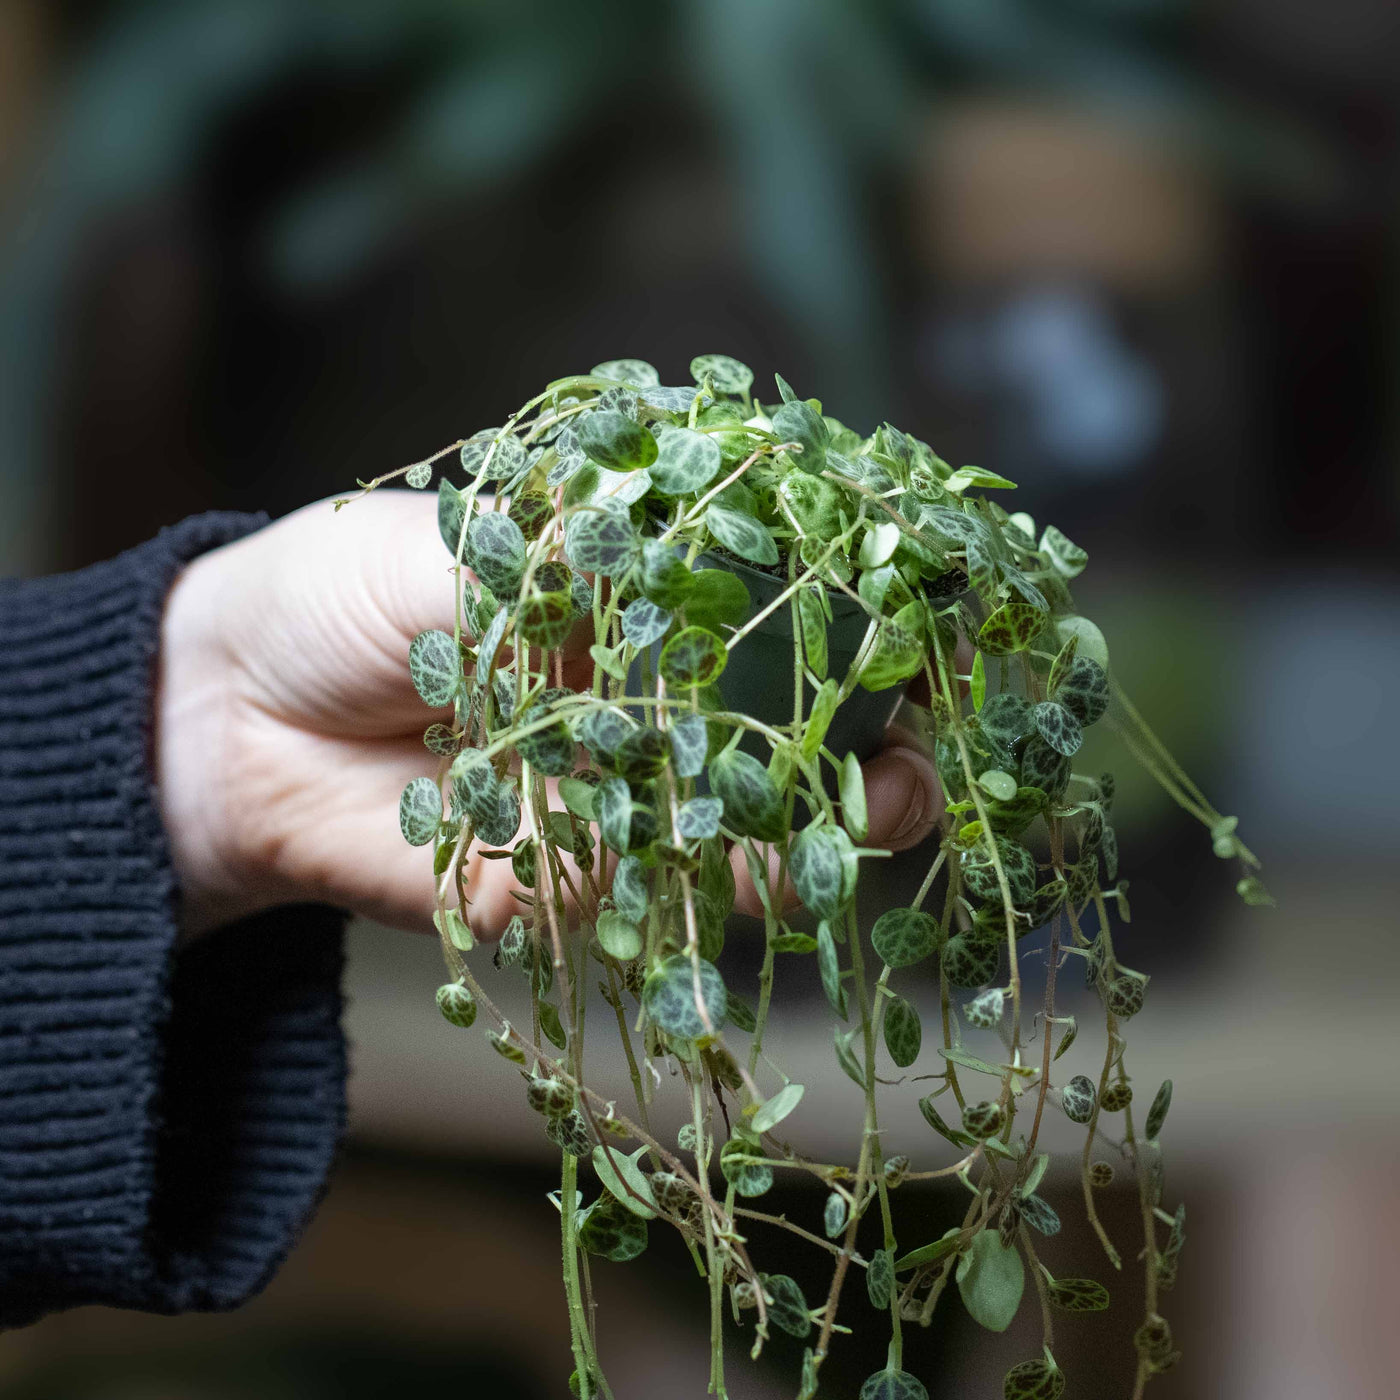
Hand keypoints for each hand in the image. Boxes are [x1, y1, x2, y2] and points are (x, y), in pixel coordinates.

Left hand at [155, 492, 940, 937]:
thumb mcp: (460, 545)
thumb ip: (579, 571)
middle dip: (864, 722)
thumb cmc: (337, 594)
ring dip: (833, 811)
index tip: (918, 597)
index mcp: (620, 593)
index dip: (842, 600)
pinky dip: (744, 879)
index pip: (760, 595)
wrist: (228, 727)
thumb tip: (715, 580)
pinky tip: (810, 858)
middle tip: (934, 720)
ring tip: (904, 796)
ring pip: (748, 808)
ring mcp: (614, 786)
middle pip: (780, 713)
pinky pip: (673, 886)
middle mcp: (635, 692)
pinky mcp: (576, 873)